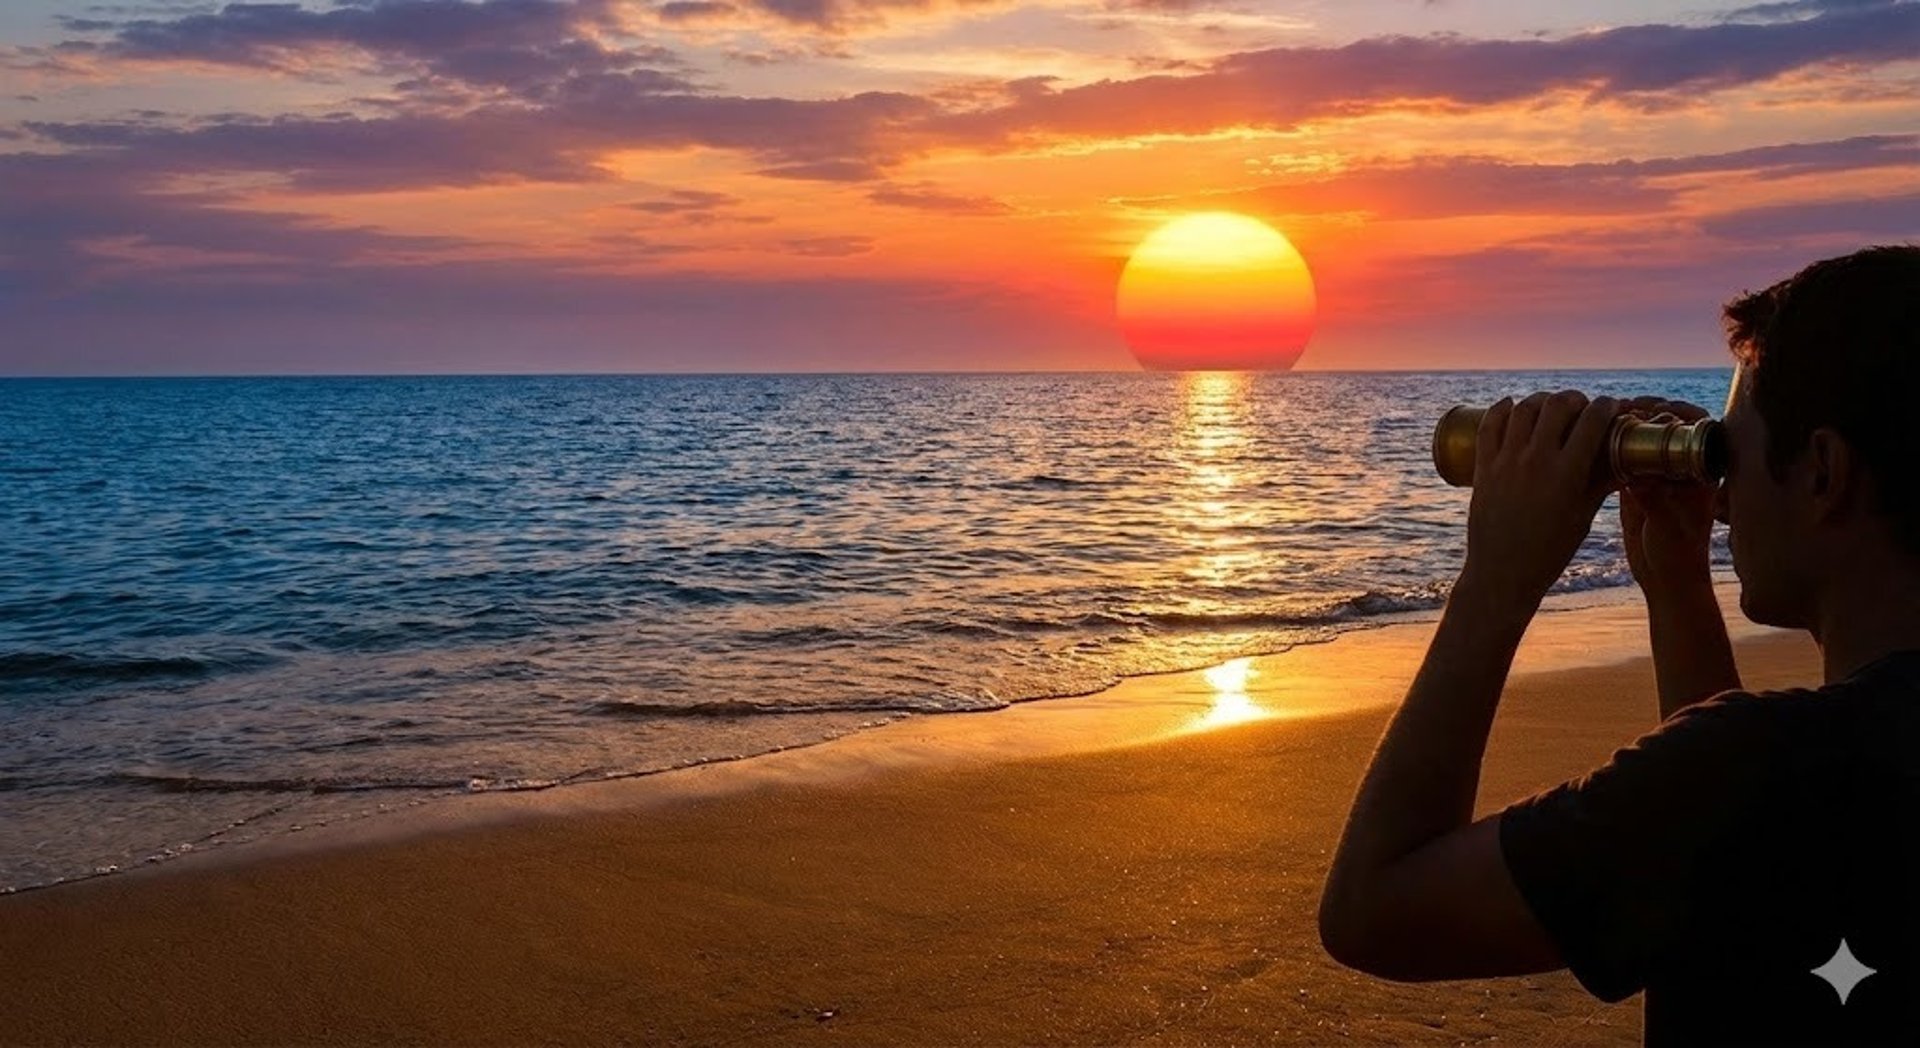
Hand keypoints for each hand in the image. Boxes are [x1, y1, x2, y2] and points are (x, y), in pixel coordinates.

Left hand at [1460, 390, 1621, 608]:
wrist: (1502, 574)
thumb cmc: (1549, 552)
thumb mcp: (1582, 517)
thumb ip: (1601, 485)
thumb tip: (1624, 463)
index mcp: (1566, 473)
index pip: (1591, 421)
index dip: (1606, 406)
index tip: (1611, 405)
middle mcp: (1535, 461)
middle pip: (1557, 406)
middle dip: (1574, 399)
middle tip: (1580, 405)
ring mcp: (1506, 462)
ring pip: (1523, 409)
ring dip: (1541, 400)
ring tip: (1550, 405)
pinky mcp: (1483, 468)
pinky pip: (1490, 426)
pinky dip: (1501, 409)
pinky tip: (1511, 404)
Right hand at [1617, 397, 1718, 601]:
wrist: (1666, 581)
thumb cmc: (1679, 556)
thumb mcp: (1667, 527)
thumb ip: (1654, 500)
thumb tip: (1634, 475)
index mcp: (1701, 473)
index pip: (1697, 428)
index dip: (1679, 412)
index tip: (1655, 410)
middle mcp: (1681, 469)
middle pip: (1667, 427)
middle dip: (1647, 412)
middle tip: (1625, 408)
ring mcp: (1658, 477)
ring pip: (1644, 440)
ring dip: (1627, 426)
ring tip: (1606, 419)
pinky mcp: (1636, 487)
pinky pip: (1624, 460)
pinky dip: (1611, 447)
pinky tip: (1594, 440)